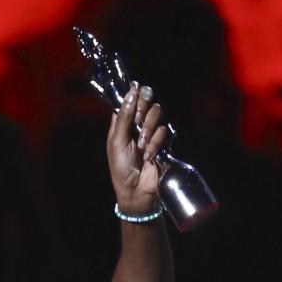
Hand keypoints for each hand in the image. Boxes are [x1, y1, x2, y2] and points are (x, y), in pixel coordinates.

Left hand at [107, 82, 168, 215]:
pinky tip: (148, 156)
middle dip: (143, 110)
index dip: (133, 96)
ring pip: (157, 113)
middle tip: (137, 122)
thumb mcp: (117, 142)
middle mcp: (136, 123)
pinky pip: (164, 130)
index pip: (130, 98)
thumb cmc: (121, 168)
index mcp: (122, 122)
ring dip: (148, 130)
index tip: (133, 104)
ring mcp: (150, 131)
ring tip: (141, 147)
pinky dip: (155, 144)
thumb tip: (131, 91)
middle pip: (146, 100)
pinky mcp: (163, 141)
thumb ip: (124, 116)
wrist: (136, 190)